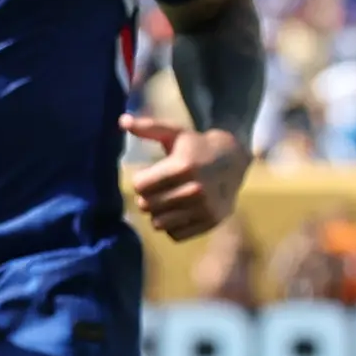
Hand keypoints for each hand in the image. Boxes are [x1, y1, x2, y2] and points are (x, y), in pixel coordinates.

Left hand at [121, 115, 246, 240]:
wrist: (234, 160)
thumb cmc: (196, 146)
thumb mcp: (175, 133)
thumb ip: (149, 128)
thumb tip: (122, 120)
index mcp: (183, 166)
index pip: (139, 186)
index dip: (141, 181)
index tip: (151, 175)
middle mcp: (196, 189)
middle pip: (147, 206)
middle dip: (148, 197)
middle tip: (160, 189)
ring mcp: (205, 208)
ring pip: (158, 223)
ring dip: (159, 213)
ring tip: (169, 200)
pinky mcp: (211, 222)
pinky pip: (174, 235)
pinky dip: (173, 226)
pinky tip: (181, 211)